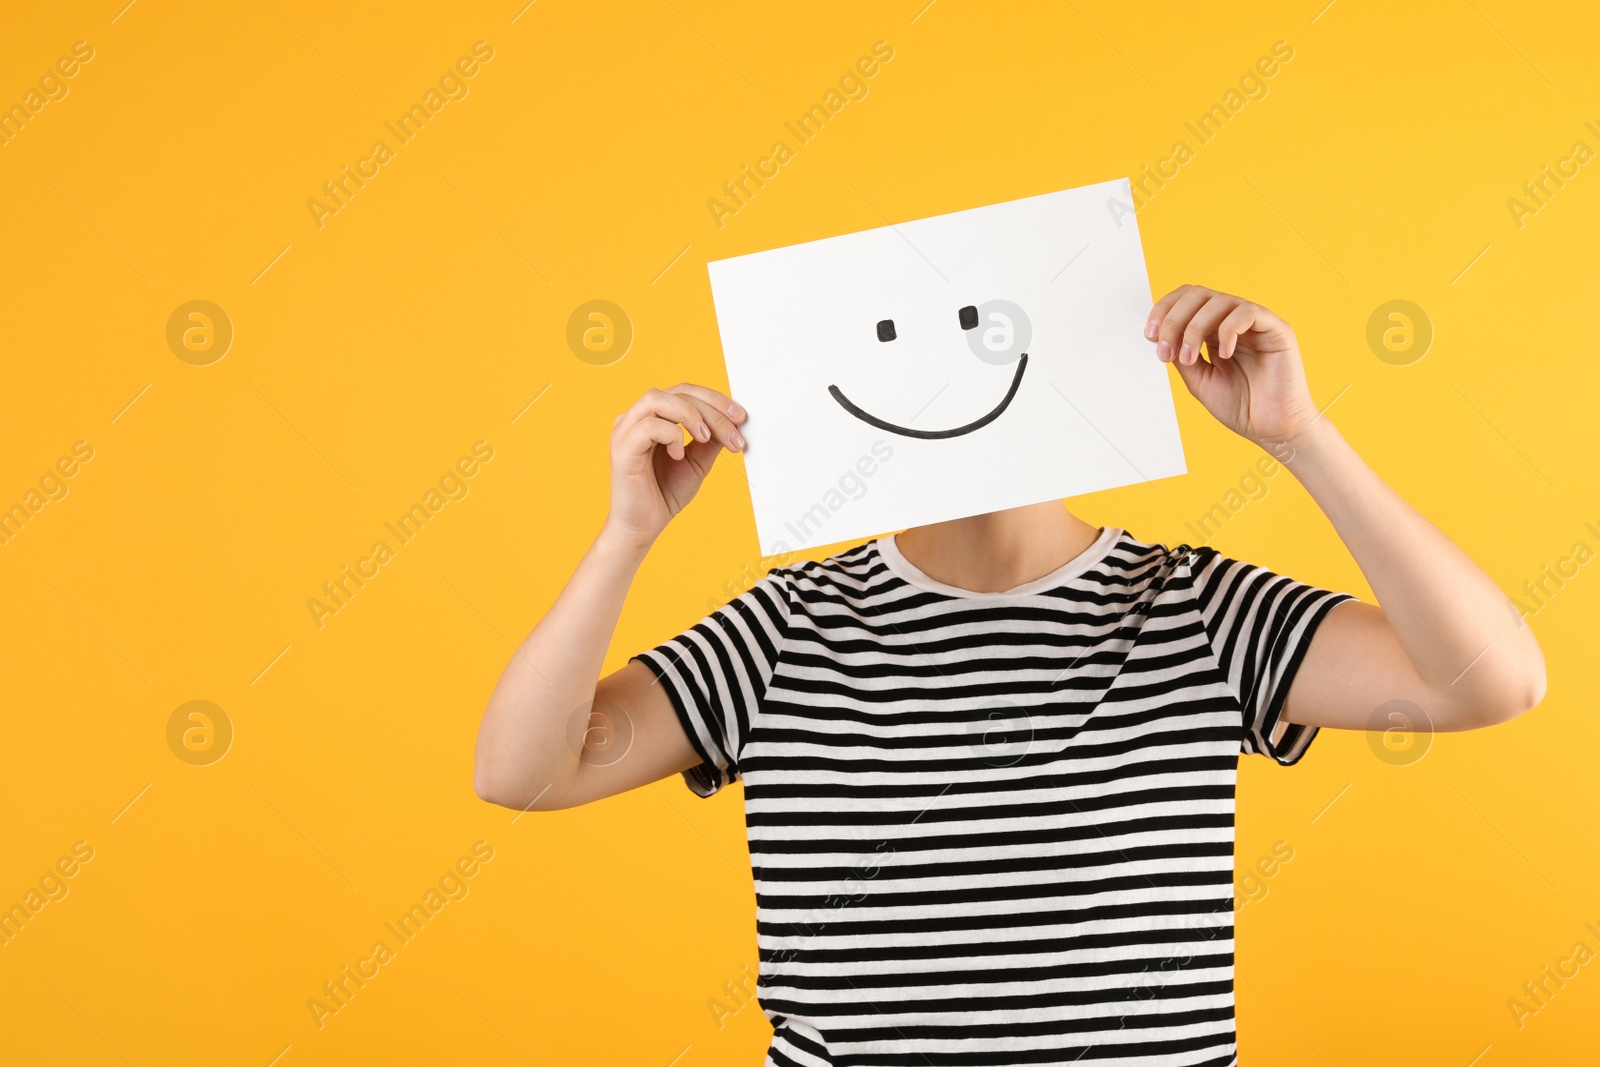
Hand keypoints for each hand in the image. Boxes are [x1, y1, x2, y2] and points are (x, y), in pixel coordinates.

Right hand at [602, 384, 746, 551]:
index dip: (715, 399)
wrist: (643, 527)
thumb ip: (711, 440)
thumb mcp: (698, 462)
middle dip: (711, 409)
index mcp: (653, 417)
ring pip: (657, 399)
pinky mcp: (622, 449)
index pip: (684, 391)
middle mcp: (636, 418)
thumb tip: (733, 421)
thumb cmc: (664, 493)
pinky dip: (671, 435)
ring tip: (704, 438)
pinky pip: (649, 426)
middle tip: (733, 431)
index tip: (740, 418)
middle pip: (676, 392)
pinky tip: (678, 455)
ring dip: (690, 415)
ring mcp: (625, 431)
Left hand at [1146, 285, 1319, 446]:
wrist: (1272, 430)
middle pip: (1198, 294)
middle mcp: (1234, 321)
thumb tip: (1161, 335)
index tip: (1150, 336)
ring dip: (1194, 328)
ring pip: (1219, 301)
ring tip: (1190, 359)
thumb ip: (1181, 355)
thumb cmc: (1241, 407)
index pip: (1187, 300)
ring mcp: (1255, 324)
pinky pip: (1248, 312)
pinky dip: (1228, 330)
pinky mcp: (1277, 329)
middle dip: (1173, 319)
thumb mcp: (1198, 379)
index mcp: (1215, 330)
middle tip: (1164, 348)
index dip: (1164, 310)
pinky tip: (1223, 355)